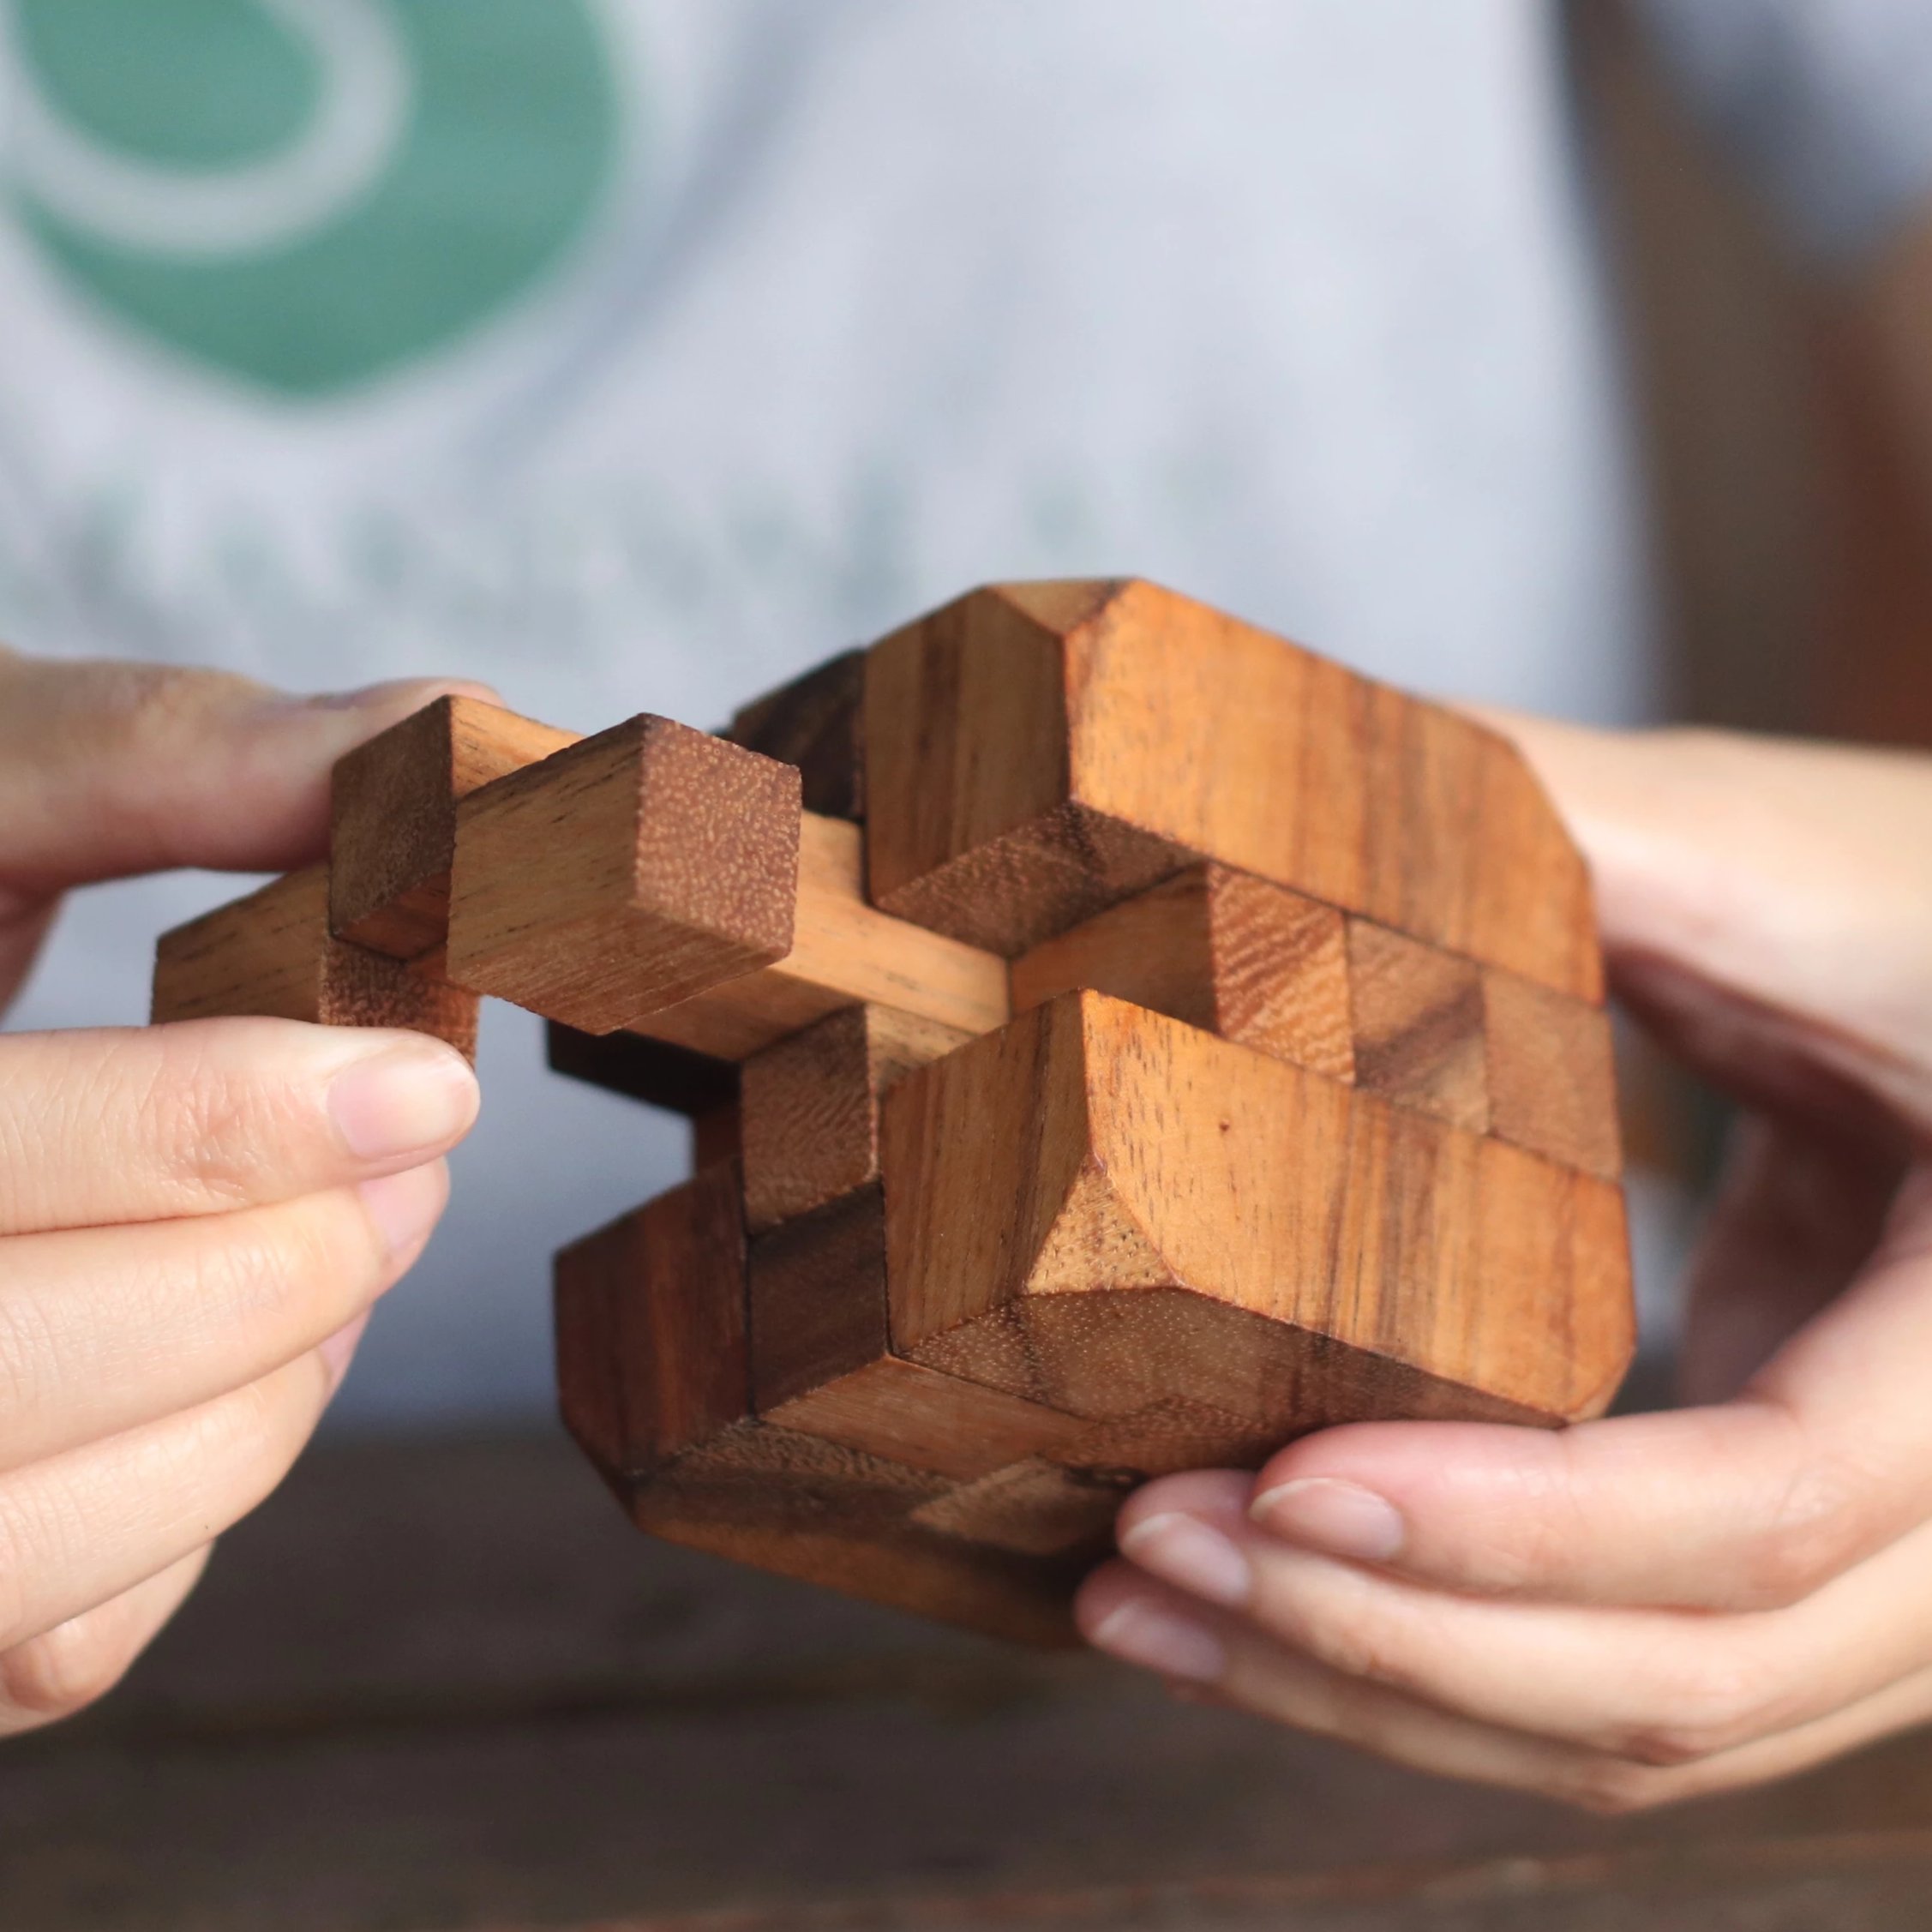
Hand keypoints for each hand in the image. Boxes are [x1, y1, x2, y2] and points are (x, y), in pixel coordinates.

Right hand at [0, 651, 490, 1734]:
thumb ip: (154, 754)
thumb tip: (430, 734)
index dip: (227, 1126)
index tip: (429, 1082)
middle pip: (20, 1364)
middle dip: (278, 1265)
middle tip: (413, 1159)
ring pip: (41, 1555)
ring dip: (260, 1400)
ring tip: (345, 1251)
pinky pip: (50, 1640)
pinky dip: (186, 1511)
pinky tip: (232, 1367)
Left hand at [1076, 721, 1931, 1811]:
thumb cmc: (1919, 904)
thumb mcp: (1766, 857)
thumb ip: (1547, 830)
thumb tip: (1243, 776)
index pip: (1773, 1506)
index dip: (1521, 1527)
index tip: (1279, 1477)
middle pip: (1690, 1677)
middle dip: (1390, 1639)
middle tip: (1146, 1548)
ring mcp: (1903, 1566)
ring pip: (1647, 1724)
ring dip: (1378, 1689)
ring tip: (1142, 1600)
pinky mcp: (1800, 1560)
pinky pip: (1627, 1681)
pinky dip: (1438, 1672)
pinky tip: (1260, 1602)